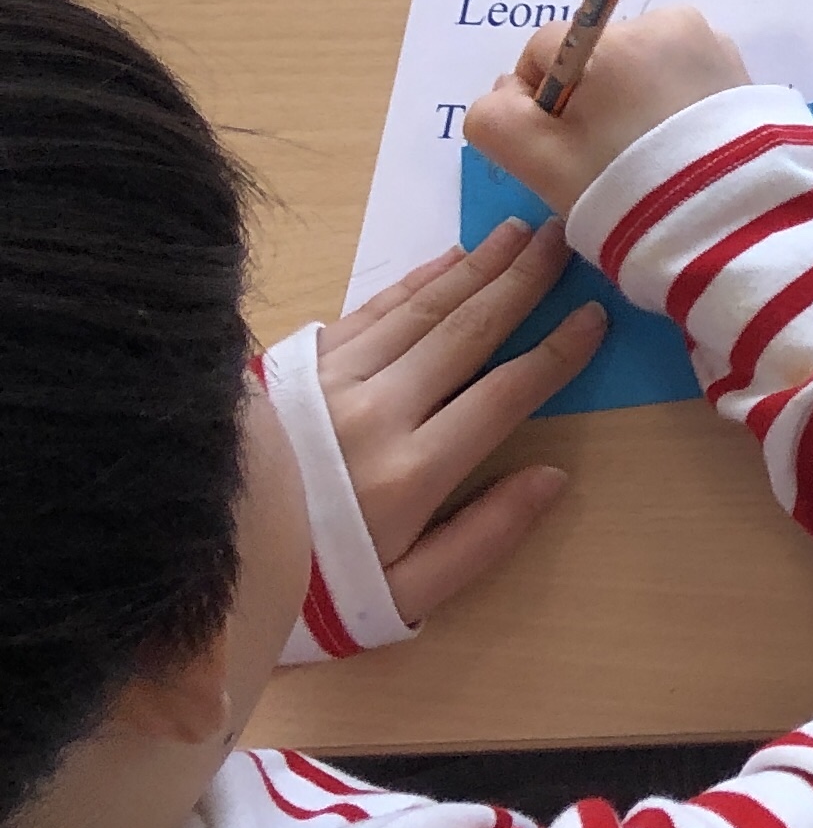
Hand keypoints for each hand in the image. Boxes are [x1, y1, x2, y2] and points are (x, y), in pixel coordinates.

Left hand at [311, 227, 603, 621]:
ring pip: (420, 312)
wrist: (201, 568)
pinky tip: (450, 258)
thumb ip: (485, 537)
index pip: (505, 394)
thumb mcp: (408, 594)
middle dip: (523, 283)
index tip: (596, 314)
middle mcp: (376, 412)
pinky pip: (367, 312)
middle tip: (568, 238)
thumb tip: (553, 477)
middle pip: (466, 333)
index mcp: (411, 472)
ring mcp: (332, 384)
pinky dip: (413, 282)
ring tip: (522, 233)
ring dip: (476, 267)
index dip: (556, 352)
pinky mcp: (297, 370)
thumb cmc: (320, 590)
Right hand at [464, 4, 752, 227]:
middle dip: (590, 100)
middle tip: (607, 158)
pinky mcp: (743, 71)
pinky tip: (682, 150)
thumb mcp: (534, 159)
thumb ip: (494, 117)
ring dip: (634, 101)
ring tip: (651, 158)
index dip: (539, 101)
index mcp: (613, 37)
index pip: (543, 52)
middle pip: (596, 57)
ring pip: (642, 67)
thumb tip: (510, 91)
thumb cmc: (622, 187)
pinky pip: (685, 79)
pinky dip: (674, 107)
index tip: (560, 144)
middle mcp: (668, 22)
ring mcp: (713, 44)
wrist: (732, 221)